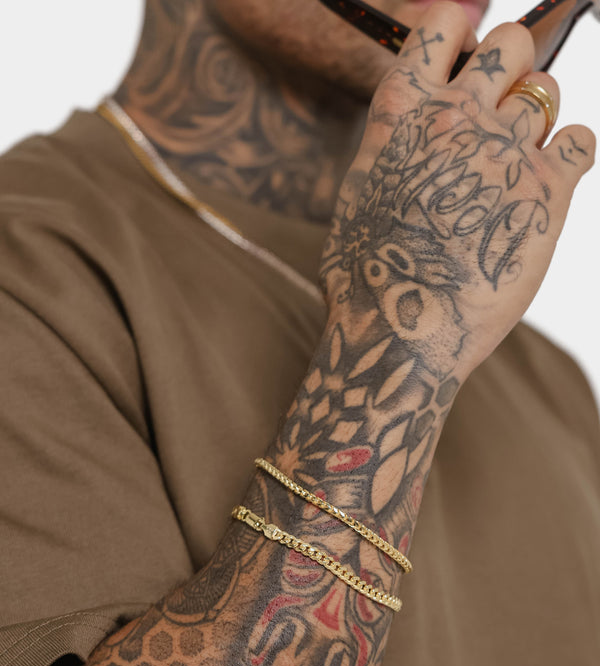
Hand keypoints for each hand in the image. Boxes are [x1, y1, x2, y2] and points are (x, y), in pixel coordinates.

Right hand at [320, 1, 594, 382]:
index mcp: (403, 113)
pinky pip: (582, 139)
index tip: (465, 51)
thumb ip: (395, 146)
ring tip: (515, 160)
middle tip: (499, 108)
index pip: (443, 25)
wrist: (402, 330)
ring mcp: (505, 151)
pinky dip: (571, 152)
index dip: (459, 30)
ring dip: (538, 114)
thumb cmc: (369, 276)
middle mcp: (456, 117)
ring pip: (549, 90)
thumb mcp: (361, 194)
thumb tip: (413, 131)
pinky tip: (546, 181)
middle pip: (511, 44)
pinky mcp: (549, 192)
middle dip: (510, 66)